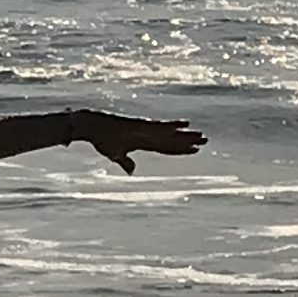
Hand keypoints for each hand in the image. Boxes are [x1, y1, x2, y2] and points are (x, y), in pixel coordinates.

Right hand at [77, 111, 202, 171]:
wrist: (91, 126)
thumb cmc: (101, 139)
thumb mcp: (115, 154)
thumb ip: (126, 162)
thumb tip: (132, 171)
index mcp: (143, 142)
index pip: (166, 147)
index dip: (181, 149)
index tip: (195, 150)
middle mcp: (148, 134)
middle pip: (172, 139)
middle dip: (189, 140)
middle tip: (206, 140)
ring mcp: (145, 129)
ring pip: (170, 134)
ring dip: (186, 135)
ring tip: (202, 136)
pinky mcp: (140, 125)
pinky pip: (159, 127)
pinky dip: (173, 126)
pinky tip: (185, 124)